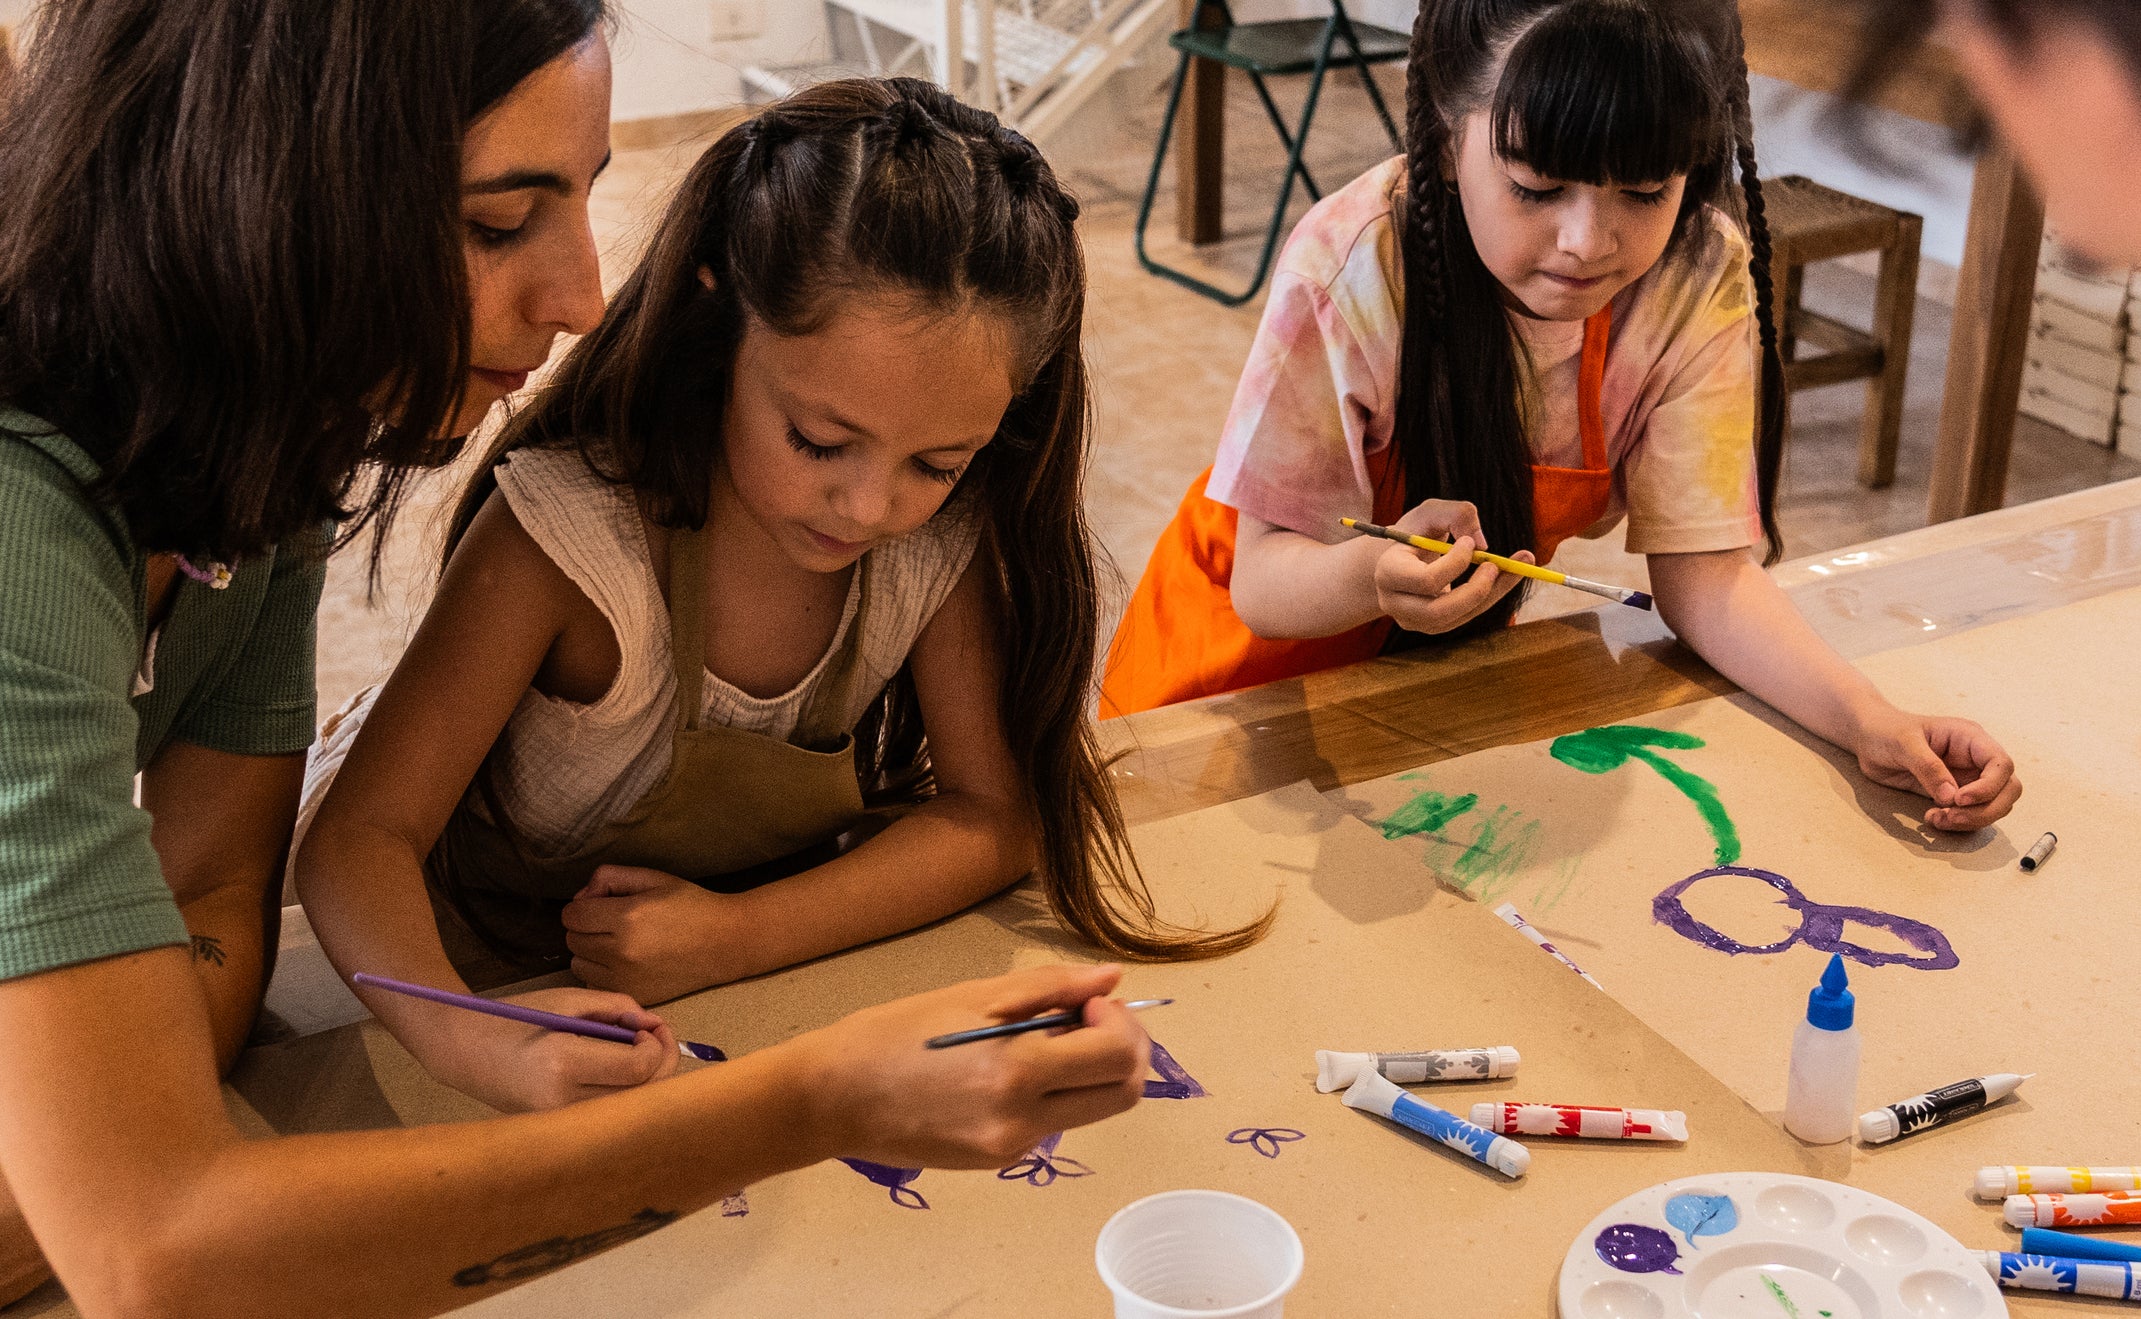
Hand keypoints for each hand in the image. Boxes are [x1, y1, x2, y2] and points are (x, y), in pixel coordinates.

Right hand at [429, 986, 679, 1113]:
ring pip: (630, 1110)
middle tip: (657, 1036)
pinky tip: (623, 1070)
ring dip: (648, 1080)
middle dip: (662, 1063)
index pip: (636, 1067)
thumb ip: (616, 1008)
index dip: (655, 1045)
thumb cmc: (516, 1018)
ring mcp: (560, 1122)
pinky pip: (609, 1114)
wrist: (464, 1051)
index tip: (647, 1025)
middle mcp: (563, 1101)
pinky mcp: (559, 1130)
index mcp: (562, 1064)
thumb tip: (653, 1023)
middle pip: (642, 1095)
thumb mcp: (566, 1000)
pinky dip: (626, 1093)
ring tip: (641, 1050)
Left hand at [563, 866, 743, 1004]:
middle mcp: (621, 951)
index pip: (571, 915)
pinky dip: (601, 973)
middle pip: (572, 939)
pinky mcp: (634, 994)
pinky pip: (594, 984)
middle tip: (612, 922)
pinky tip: (624, 962)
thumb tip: (580, 897)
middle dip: (586, 927)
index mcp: (626, 917)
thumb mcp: (652, 878)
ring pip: (578, 964)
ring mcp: (626, 978)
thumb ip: (609, 878)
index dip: (582, 906)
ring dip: (590, 952)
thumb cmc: (690, 905)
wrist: (726, 943)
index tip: (601, 905)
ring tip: (617, 944)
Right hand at [788, 964, 1149, 1168]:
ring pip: (1091, 1110)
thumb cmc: (894, 1034)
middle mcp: (1024, 1118)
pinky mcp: (999, 1160)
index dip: (1122, 1022)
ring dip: (1087, 1072)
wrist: (834, 1098)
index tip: (1088, 1002)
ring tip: (1039, 1042)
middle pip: (1122, 1095)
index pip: (1118, 1057)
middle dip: (1122, 1051)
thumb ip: (1050, 988)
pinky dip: (1051, 1092)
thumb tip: (1110, 977)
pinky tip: (1006, 1070)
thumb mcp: (972, 995)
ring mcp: (1013, 1146)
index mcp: (1018, 1069)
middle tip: (1085, 1020)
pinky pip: (1050, 1123)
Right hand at [1373, 499, 1529, 634]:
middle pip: (1438, 612)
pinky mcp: (1432, 626)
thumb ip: (1457, 514)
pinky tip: (1504, 577)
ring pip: (1456, 618)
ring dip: (1490, 594)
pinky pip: (1465, 617)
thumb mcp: (1432, 512)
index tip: (1470, 543)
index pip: (1425, 580)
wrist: (1401, 556)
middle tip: (1499, 565)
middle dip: (1475, 591)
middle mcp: (1394, 603)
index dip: (1454, 564)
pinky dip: (1489, 598)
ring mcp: (1412, 620)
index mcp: (1388, 572)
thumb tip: (1482, 544)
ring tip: (1516, 568)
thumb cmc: (1416, 531)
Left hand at [1853, 707, 2021, 830]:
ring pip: (1993, 806)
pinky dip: (1958, 823)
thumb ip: (1928, 767)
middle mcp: (1975, 759)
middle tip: (1951, 816)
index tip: (1959, 799)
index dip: (1989, 786)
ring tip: (1937, 818)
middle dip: (1985, 810)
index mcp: (1970, 738)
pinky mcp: (1954, 794)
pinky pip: (1971, 814)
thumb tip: (1951, 797)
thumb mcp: (1903, 742)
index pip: (2001, 764)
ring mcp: (1967, 778)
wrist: (1868, 738)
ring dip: (1971, 820)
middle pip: (2008, 790)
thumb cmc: (1886, 730)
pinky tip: (1933, 818)